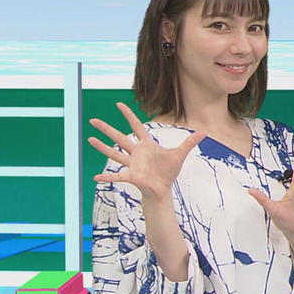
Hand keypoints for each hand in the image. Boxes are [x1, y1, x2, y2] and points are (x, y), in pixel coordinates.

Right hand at [88, 102, 204, 199]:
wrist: (164, 189)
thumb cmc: (168, 171)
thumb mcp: (180, 155)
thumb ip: (189, 143)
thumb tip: (203, 132)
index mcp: (146, 145)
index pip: (136, 127)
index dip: (128, 115)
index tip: (119, 104)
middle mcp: (136, 153)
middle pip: (119, 137)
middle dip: (106, 129)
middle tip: (92, 120)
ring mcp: (132, 164)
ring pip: (114, 153)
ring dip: (102, 147)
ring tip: (89, 139)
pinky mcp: (131, 176)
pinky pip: (118, 176)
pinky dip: (107, 177)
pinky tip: (96, 177)